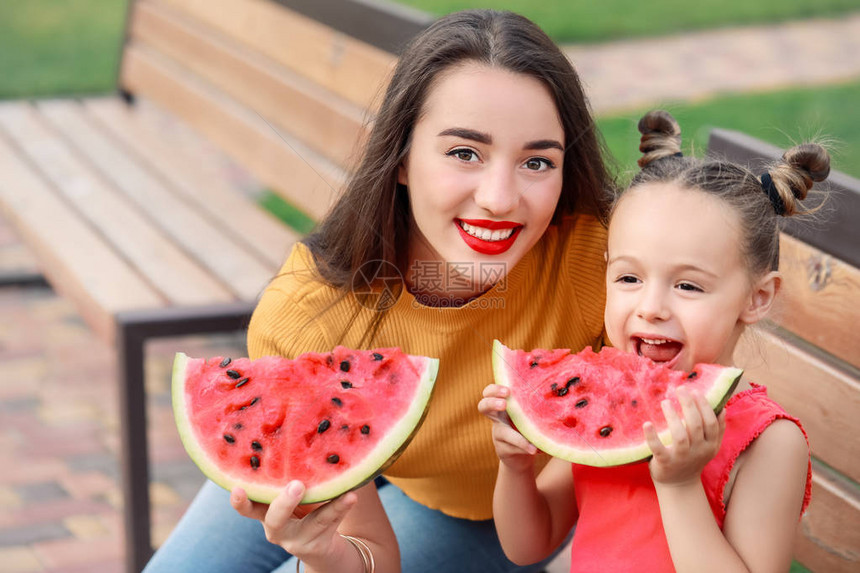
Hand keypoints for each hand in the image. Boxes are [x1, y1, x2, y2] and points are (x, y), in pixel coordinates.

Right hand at [231, 481, 356, 562]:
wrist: (321, 547)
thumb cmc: (300, 507)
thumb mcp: (289, 492)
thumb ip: (288, 470)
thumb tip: (299, 422)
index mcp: (264, 511)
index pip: (248, 505)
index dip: (239, 500)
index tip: (236, 489)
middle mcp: (276, 527)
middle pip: (274, 518)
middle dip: (284, 503)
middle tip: (297, 486)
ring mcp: (297, 539)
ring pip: (312, 524)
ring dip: (328, 507)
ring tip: (345, 492)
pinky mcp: (317, 544)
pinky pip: (332, 523)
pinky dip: (343, 507)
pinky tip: (352, 495)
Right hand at [478, 384, 537, 471]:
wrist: (519, 458)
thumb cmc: (526, 428)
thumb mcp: (527, 414)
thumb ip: (532, 405)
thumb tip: (555, 393)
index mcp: (501, 406)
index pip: (489, 392)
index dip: (495, 390)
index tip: (508, 390)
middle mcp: (497, 420)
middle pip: (483, 407)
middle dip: (492, 403)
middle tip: (504, 404)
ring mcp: (498, 436)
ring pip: (500, 433)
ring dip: (515, 436)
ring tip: (531, 443)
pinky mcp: (503, 451)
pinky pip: (515, 448)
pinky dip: (527, 447)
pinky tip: (538, 449)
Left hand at [644, 386, 725, 486]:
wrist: (679, 484)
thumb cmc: (693, 458)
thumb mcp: (709, 446)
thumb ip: (717, 429)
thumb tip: (722, 408)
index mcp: (710, 444)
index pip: (711, 422)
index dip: (704, 406)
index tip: (695, 391)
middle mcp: (698, 451)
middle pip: (696, 425)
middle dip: (689, 405)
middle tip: (680, 389)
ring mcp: (681, 457)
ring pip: (680, 435)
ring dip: (672, 417)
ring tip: (665, 402)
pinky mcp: (665, 462)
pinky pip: (659, 449)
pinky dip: (652, 436)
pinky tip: (647, 424)